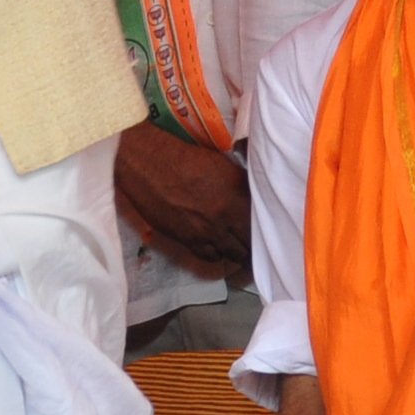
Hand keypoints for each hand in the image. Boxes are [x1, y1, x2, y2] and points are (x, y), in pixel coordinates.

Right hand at [111, 125, 252, 279]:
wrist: (149, 164)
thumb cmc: (184, 157)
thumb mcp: (223, 165)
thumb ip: (241, 185)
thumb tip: (252, 198)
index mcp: (237, 196)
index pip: (261, 224)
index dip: (264, 229)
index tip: (265, 229)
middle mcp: (224, 218)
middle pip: (249, 244)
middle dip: (252, 244)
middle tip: (252, 242)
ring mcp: (205, 232)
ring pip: (232, 254)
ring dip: (236, 251)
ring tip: (236, 246)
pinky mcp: (186, 240)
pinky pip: (209, 257)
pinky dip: (216, 254)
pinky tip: (216, 248)